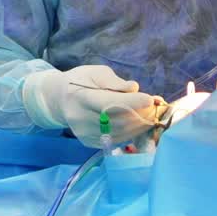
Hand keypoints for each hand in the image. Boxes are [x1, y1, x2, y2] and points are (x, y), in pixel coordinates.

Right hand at [23, 64, 163, 146]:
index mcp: (81, 97)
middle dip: (141, 114)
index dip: (131, 103)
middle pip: (117, 121)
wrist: (59, 100)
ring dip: (140, 124)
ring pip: (119, 133)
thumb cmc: (81, 81)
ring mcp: (85, 134)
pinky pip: (116, 140)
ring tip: (151, 113)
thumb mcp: (96, 72)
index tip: (150, 99)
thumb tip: (134, 88)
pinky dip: (131, 132)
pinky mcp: (90, 143)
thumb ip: (115, 81)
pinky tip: (138, 122)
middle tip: (156, 106)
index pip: (108, 103)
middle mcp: (81, 119)